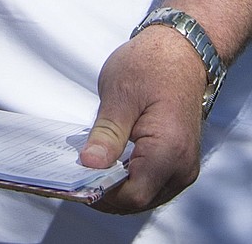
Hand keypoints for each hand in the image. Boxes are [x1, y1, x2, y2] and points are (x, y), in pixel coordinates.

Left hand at [80, 25, 205, 213]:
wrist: (180, 52)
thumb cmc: (151, 66)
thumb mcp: (120, 96)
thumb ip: (106, 135)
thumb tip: (90, 165)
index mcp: (169, 150)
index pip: (132, 195)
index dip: (101, 194)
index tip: (72, 182)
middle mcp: (181, 166)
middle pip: (137, 200)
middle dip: (103, 193)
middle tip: (70, 176)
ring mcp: (181, 167)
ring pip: (142, 195)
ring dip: (112, 187)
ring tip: (83, 170)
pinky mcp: (175, 162)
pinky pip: (148, 182)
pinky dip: (124, 178)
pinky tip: (102, 163)